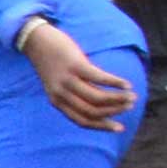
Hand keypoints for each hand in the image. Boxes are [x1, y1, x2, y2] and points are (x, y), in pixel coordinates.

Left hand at [24, 19, 139, 132]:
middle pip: (93, 111)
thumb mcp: (60, 82)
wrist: (35, 40)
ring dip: (118, 99)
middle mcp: (61, 93)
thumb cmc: (52, 61)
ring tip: (132, 96)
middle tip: (130, 106)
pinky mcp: (75, 64)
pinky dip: (116, 83)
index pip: (82, 121)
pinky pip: (100, 78)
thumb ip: (77, 93)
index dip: (102, 126)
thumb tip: (103, 103)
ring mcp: (68, 79)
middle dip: (115, 111)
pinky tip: (126, 84)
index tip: (119, 128)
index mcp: (57, 101)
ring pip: (98, 98)